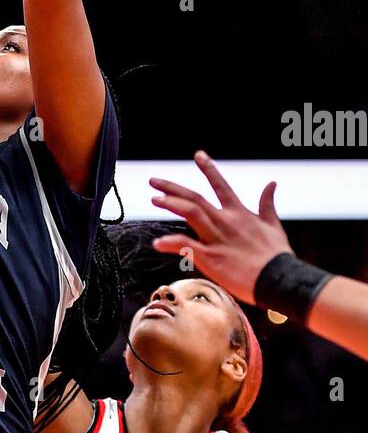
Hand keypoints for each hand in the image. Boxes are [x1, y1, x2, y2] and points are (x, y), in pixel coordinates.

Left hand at [150, 150, 293, 303]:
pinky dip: (171, 243)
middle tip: (153, 180)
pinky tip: (157, 243)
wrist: (279, 278)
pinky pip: (186, 246)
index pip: (221, 185)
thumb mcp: (274, 225)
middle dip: (173, 187)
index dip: (209, 168)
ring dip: (171, 204)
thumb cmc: (277, 255)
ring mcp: (217, 238)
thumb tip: (272, 183)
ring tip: (154, 199)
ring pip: (190, 213)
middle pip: (195, 198)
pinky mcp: (211, 258)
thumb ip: (267, 204)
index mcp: (239, 213)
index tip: (198, 154)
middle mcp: (226, 221)